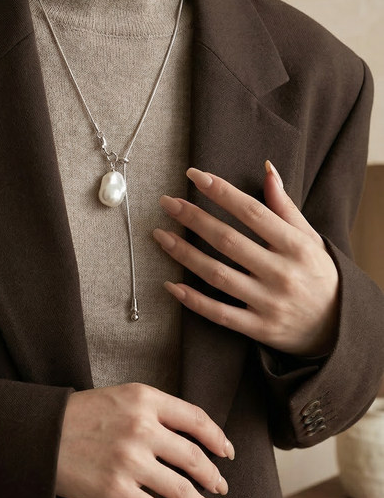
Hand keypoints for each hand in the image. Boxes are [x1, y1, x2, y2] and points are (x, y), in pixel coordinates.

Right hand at [56, 383, 234, 497]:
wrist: (38, 436)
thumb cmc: (80, 416)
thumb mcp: (121, 397)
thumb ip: (155, 411)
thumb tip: (193, 439)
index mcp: (144, 399)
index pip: (197, 420)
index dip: (218, 440)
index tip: (226, 453)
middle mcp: (141, 428)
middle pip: (195, 458)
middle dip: (213, 478)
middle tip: (220, 488)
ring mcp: (129, 461)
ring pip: (182, 489)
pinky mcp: (115, 491)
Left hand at [153, 161, 339, 356]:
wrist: (337, 327)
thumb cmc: (319, 275)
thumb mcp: (310, 238)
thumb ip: (285, 207)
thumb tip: (267, 169)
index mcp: (296, 246)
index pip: (253, 213)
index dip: (222, 192)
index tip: (195, 176)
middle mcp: (281, 273)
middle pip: (229, 241)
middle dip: (194, 219)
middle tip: (168, 202)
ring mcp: (268, 303)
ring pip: (218, 275)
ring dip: (185, 254)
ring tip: (160, 236)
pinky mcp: (258, 328)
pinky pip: (219, 313)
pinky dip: (193, 300)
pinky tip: (171, 284)